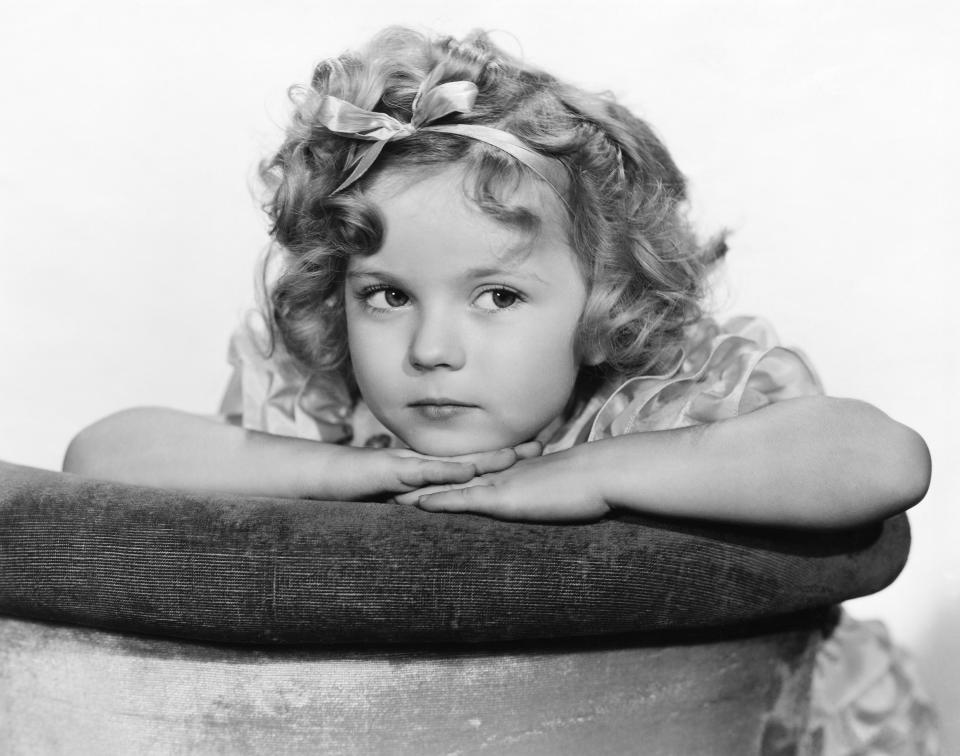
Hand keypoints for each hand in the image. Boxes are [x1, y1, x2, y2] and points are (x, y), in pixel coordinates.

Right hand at [322, 440, 543, 500]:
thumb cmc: (357, 488)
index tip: (532, 456)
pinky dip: (447, 471)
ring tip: (517, 455)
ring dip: (486, 458)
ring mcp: (409, 464)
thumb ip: (424, 501)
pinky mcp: (392, 470)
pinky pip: (423, 471)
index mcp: (430, 472)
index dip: (501, 460)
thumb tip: (447, 513)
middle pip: (473, 457)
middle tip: (542, 446)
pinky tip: (468, 472)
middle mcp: (424, 463)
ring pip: (454, 460)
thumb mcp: (398, 499)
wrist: (321, 477)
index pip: (472, 465)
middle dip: (507, 452)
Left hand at [395, 446, 611, 521]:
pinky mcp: (507, 498)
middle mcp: (500, 476)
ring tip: (389, 494)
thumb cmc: (592, 484)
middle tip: (390, 484)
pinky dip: (442, 501)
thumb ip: (548, 492)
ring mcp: (502, 485)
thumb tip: (548, 497)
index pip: (471, 477)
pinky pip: (467, 499)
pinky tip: (419, 505)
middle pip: (452, 478)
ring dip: (420, 491)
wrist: (604, 474)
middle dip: (421, 481)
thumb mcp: (563, 490)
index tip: (420, 481)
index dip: (445, 478)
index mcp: (512, 475)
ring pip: (451, 487)